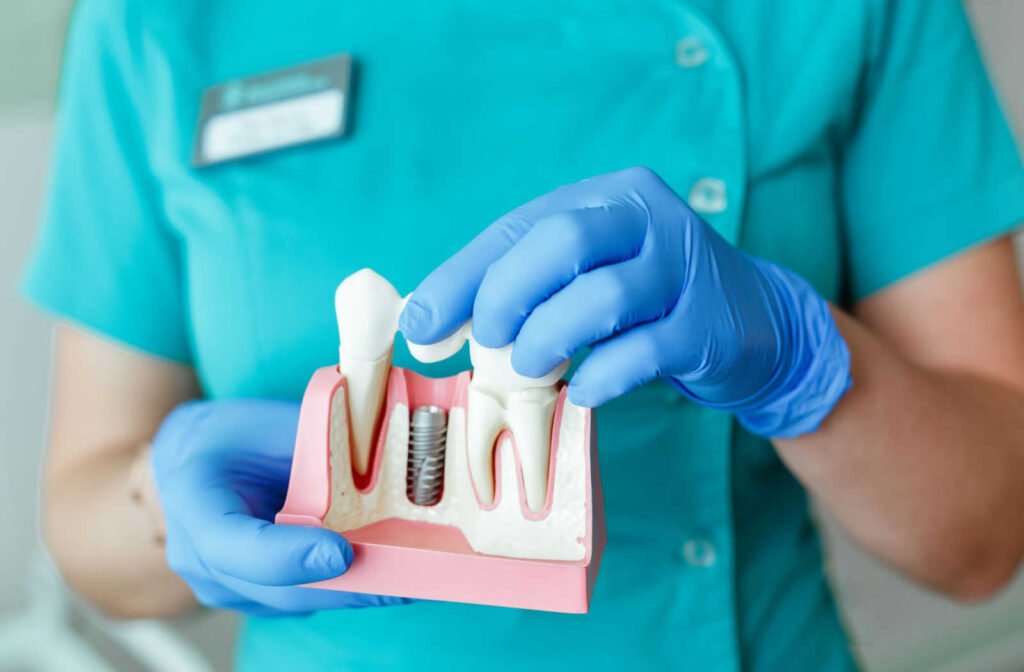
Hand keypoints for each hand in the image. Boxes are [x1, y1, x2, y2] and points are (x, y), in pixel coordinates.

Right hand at [151, 399, 407, 615]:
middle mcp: (197, 555)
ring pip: (295, 601)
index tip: (341, 554)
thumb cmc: (234, 437)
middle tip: (406, 579)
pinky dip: (346, 589)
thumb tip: (386, 446)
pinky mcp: (252, 599)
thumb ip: (317, 444)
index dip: (286, 556)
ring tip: (413, 578)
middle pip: (274, 589)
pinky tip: (391, 575)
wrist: (195, 461)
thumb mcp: (269, 424)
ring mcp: (223, 586)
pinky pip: (303, 599)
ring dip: (354, 592)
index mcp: (194, 497)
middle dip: (345, 586)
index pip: (232, 543)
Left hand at [400, 167, 849, 437]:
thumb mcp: (588, 276)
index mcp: (606, 197)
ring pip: (603, 295)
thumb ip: (521, 289)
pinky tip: (584, 391)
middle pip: (563, 240)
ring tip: (530, 370)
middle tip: (489, 342)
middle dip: (508, 295)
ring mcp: (684, 270)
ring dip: (550, 337)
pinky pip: (643, 351)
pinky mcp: (707, 326)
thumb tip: (428, 324)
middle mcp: (648, 218)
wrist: (755, 323)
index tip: (422, 326)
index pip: (519, 227)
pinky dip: (601, 376)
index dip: (462, 278)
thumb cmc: (649, 300)